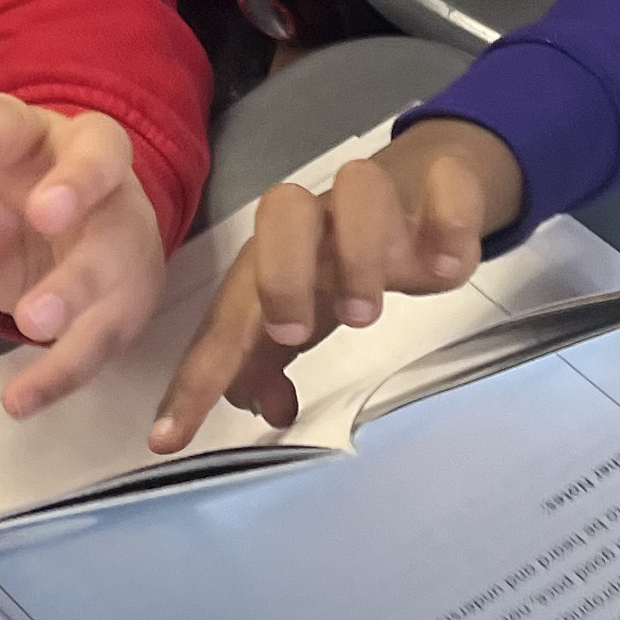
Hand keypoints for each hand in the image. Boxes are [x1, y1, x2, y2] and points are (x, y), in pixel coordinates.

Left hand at [0, 97, 168, 417]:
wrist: (51, 244)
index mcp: (26, 138)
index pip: (9, 120)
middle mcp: (88, 168)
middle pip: (98, 158)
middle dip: (76, 185)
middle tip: (47, 213)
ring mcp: (121, 224)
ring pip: (117, 244)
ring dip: (80, 282)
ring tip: (33, 321)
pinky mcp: (133, 288)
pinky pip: (108, 326)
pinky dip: (66, 365)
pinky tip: (21, 397)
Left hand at [150, 118, 524, 449]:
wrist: (422, 190)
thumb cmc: (344, 259)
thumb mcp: (302, 315)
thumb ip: (271, 362)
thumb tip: (264, 410)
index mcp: (276, 256)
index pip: (227, 315)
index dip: (198, 376)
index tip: (171, 437)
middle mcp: (323, 221)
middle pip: (281, 212)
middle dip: (281, 274)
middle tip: (294, 334)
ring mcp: (383, 200)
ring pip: (359, 186)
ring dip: (359, 250)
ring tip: (366, 314)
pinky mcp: (443, 187)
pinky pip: (445, 183)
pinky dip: (448, 222)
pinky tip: (448, 270)